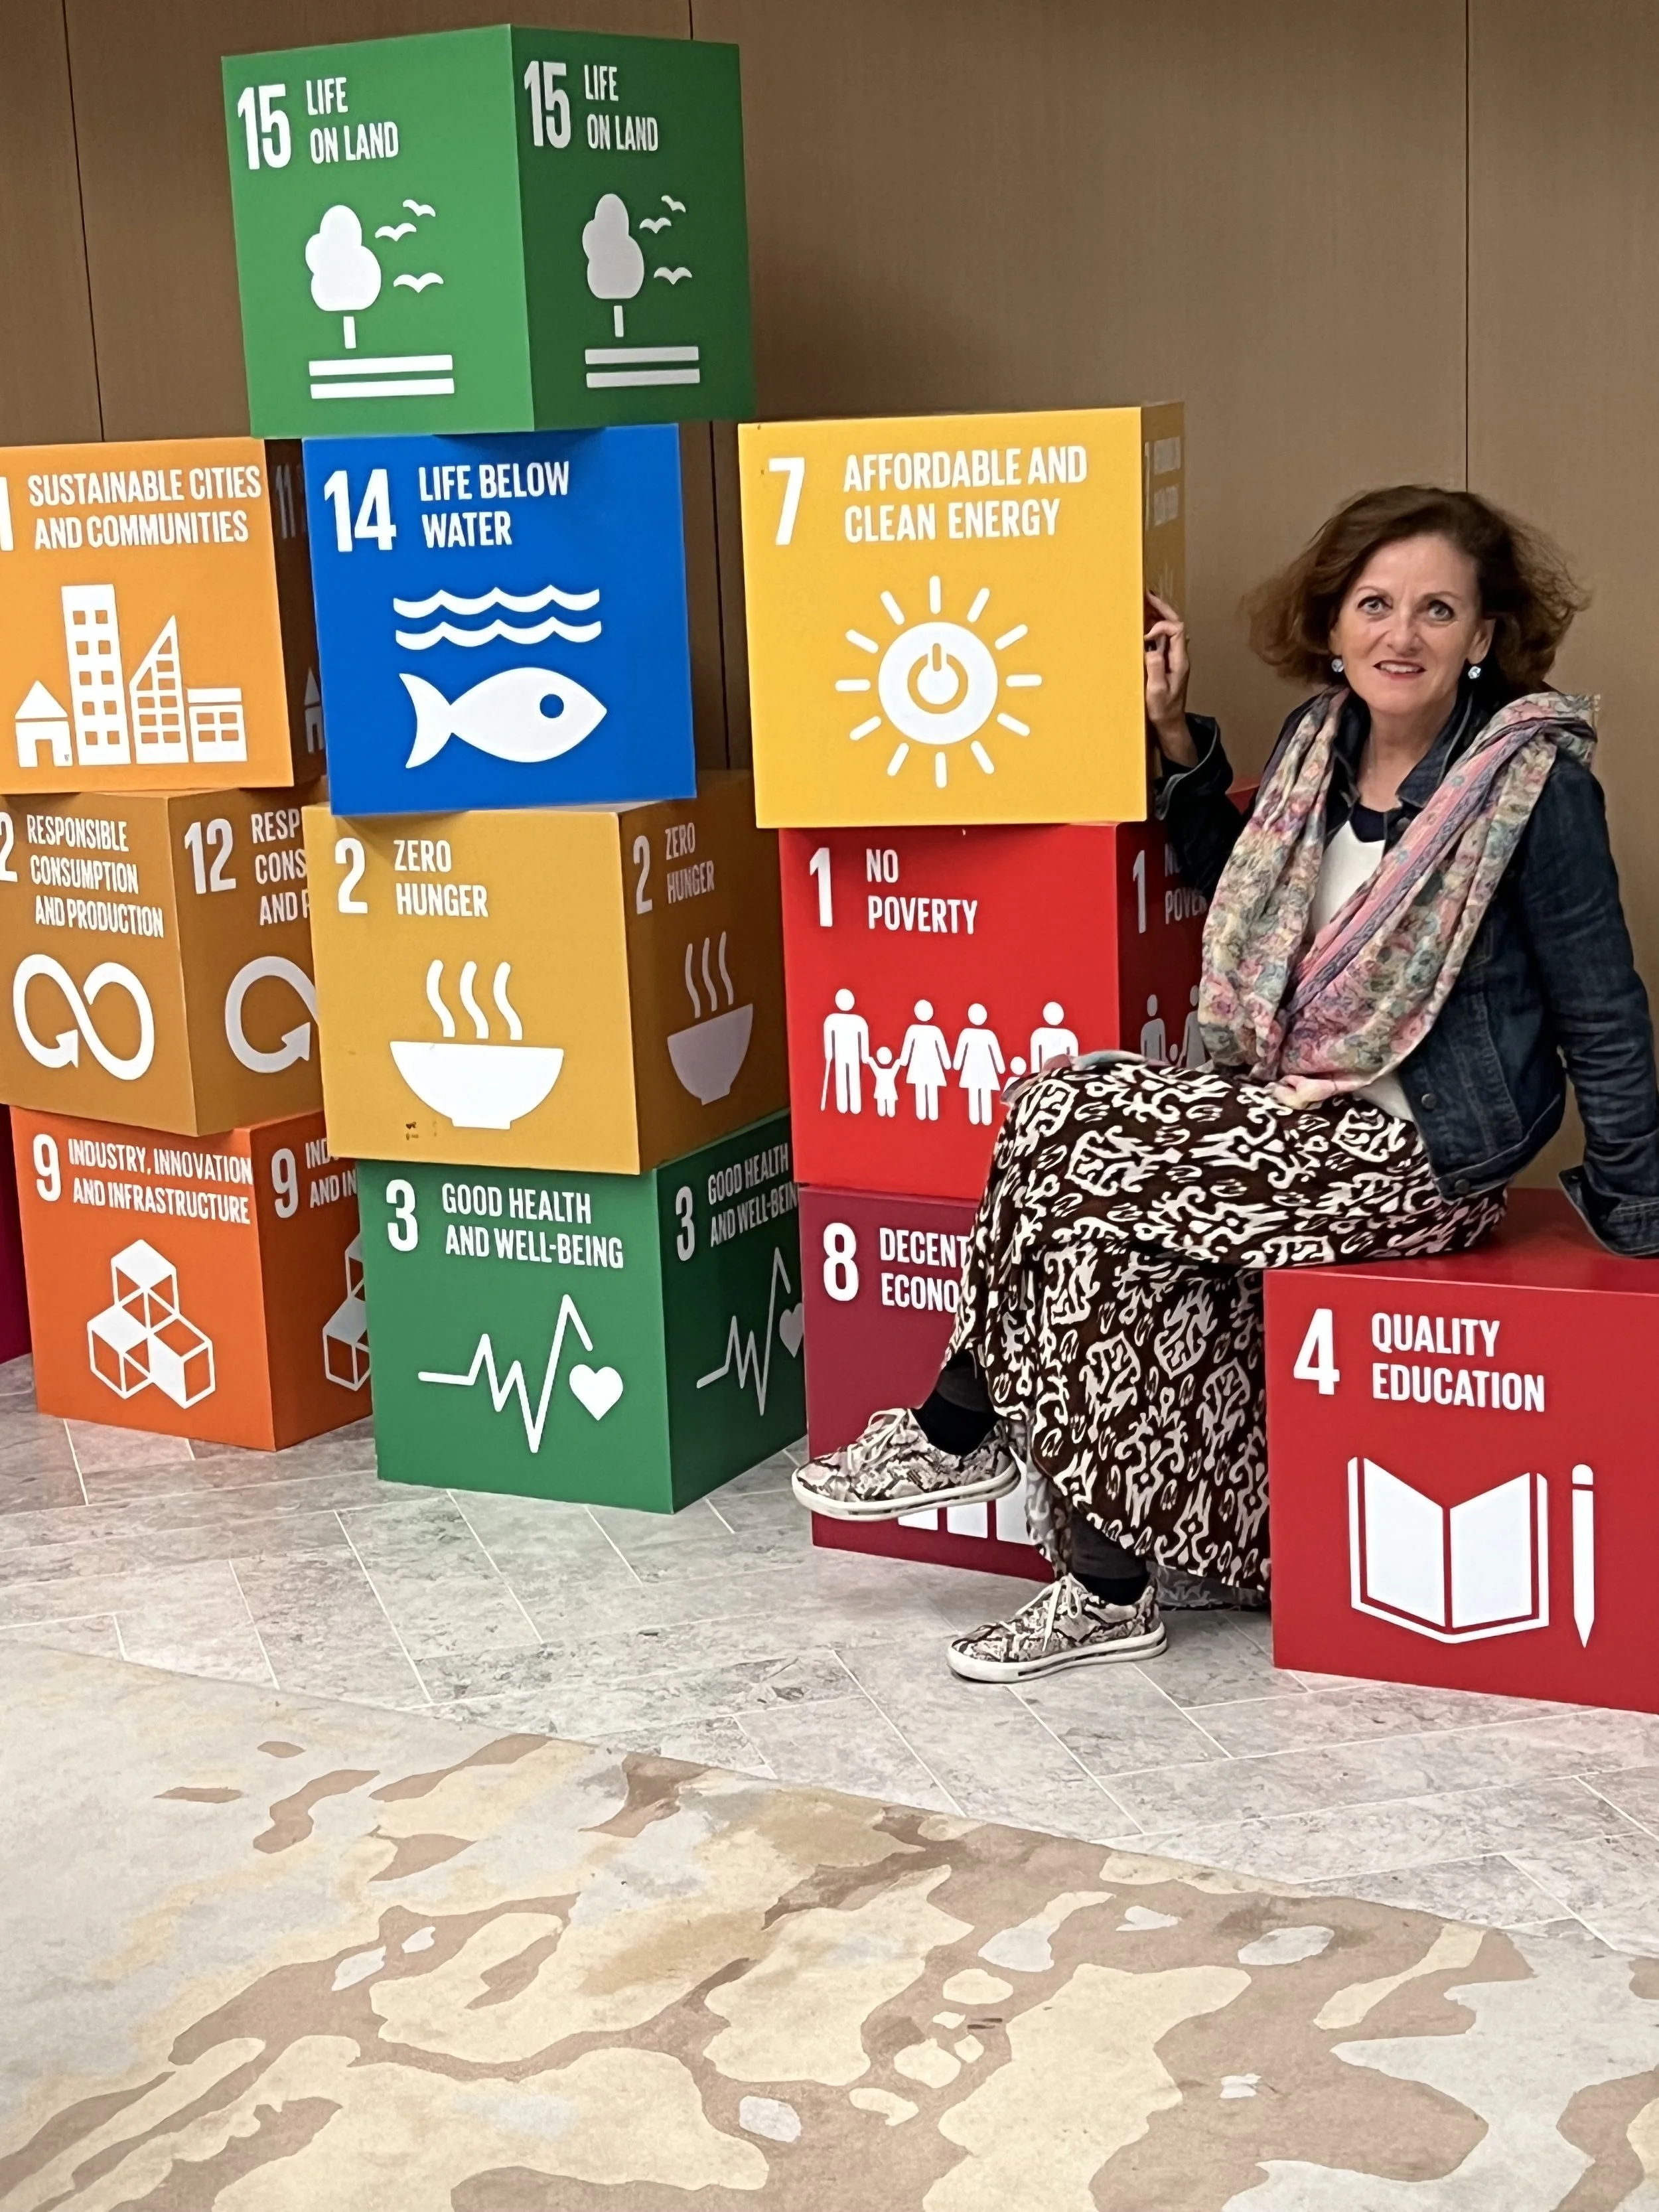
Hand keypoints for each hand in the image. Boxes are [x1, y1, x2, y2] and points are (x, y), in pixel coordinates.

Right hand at [1144, 592, 1194, 764]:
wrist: (1170, 724)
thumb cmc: (1163, 711)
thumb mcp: (1156, 692)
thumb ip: (1154, 668)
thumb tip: (1150, 646)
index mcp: (1180, 660)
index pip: (1177, 629)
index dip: (1161, 626)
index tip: (1146, 636)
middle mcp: (1179, 656)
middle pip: (1175, 623)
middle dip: (1162, 608)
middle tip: (1147, 595)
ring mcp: (1174, 658)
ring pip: (1169, 629)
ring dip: (1158, 615)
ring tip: (1144, 603)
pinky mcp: (1167, 662)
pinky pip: (1163, 639)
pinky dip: (1154, 628)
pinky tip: (1143, 624)